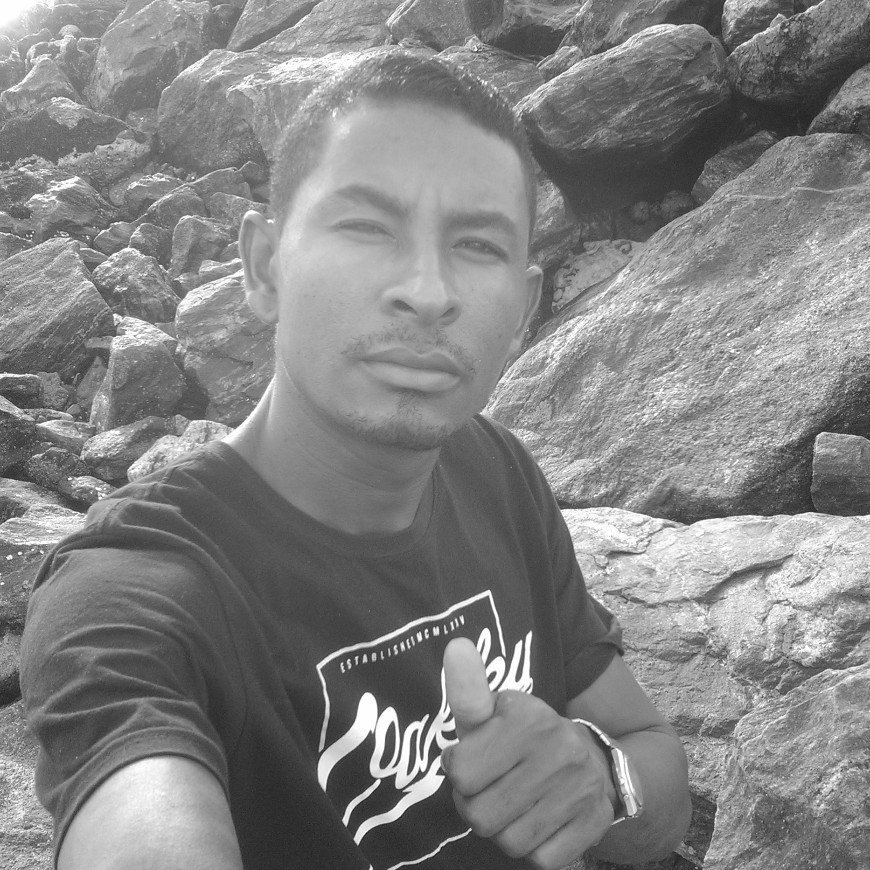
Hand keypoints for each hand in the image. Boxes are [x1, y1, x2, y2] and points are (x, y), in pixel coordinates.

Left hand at [441, 638, 614, 868]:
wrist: (596, 761)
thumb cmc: (525, 739)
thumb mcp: (496, 711)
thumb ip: (469, 689)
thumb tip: (455, 646)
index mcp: (528, 715)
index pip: (460, 772)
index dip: (460, 772)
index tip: (474, 761)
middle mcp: (558, 747)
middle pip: (480, 815)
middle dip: (477, 808)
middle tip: (492, 790)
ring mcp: (580, 786)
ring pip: (510, 842)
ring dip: (505, 830)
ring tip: (515, 806)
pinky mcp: (595, 822)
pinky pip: (541, 860)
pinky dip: (536, 849)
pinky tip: (541, 822)